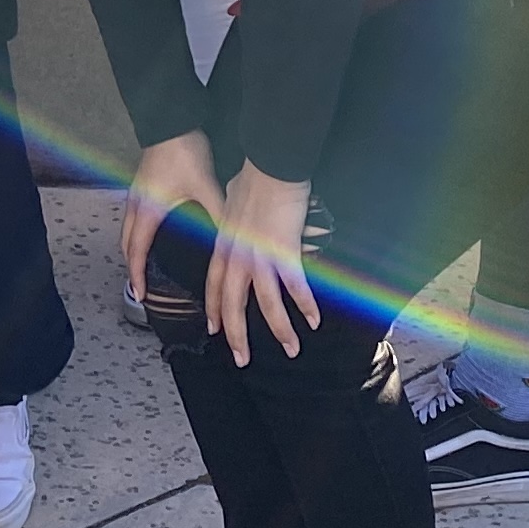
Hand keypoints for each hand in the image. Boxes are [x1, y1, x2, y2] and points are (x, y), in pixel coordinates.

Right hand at [123, 131, 222, 300]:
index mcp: (149, 211)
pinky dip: (137, 231)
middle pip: (126, 243)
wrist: (172, 119)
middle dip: (132, 265)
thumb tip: (233, 242)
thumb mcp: (206, 187)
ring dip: (133, 248)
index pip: (136, 251)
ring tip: (144, 264)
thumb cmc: (184, 152)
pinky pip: (133, 215)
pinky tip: (152, 231)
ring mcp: (136, 192)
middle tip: (141, 284)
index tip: (140, 295)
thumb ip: (218, 215)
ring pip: (127, 228)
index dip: (137, 275)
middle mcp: (137, 204)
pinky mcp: (142, 183)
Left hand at [209, 164, 318, 364]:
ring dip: (280, 331)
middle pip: (234, 306)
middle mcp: (237, 258)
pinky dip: (306, 306)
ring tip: (291, 350)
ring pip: (267, 306)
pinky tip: (313, 320)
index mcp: (223, 246)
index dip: (215, 311)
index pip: (215, 287)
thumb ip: (232, 217)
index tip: (215, 331)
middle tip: (242, 359)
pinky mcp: (285, 254)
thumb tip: (235, 215)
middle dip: (238, 337)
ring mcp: (260, 259)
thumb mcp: (231, 201)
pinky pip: (296, 289)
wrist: (271, 168)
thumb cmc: (253, 177)